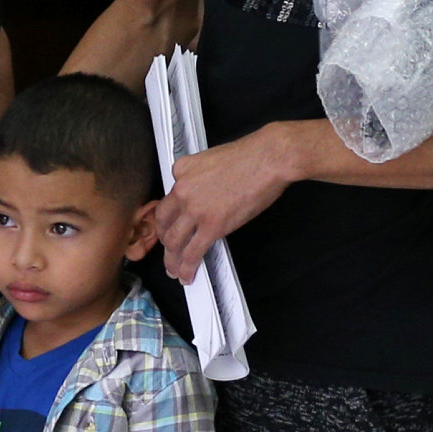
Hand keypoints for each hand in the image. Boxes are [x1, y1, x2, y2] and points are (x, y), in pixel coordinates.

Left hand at [154, 127, 299, 282]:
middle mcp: (182, 190)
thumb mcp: (212, 158)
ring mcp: (195, 209)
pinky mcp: (211, 226)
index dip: (170, 215)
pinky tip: (187, 276)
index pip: (169, 196)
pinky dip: (187, 268)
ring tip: (174, 270)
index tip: (173, 224)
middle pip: (164, 222)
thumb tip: (206, 193)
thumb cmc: (251, 156)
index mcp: (182, 170)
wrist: (268, 159)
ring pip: (174, 241)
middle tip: (169, 250)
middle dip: (165, 240)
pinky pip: (192, 252)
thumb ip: (201, 177)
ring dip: (172, 259)